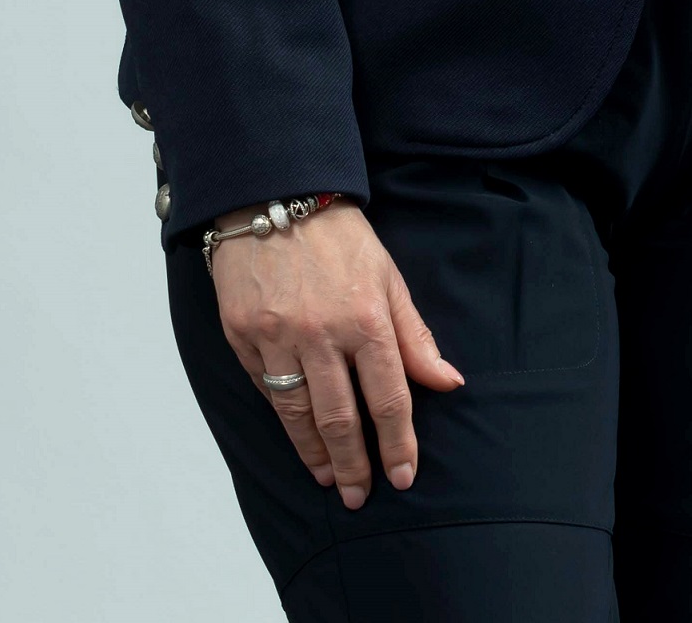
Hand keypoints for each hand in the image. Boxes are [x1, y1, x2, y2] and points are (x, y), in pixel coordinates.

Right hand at [212, 200, 463, 506]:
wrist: (273, 194)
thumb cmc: (339, 235)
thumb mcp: (388, 275)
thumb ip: (414, 334)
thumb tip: (448, 381)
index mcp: (365, 317)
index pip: (388, 397)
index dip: (398, 443)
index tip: (403, 475)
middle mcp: (321, 334)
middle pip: (340, 418)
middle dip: (355, 465)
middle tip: (362, 496)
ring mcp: (277, 338)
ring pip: (298, 415)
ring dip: (316, 454)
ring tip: (331, 478)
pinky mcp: (243, 336)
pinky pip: (266, 390)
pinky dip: (283, 418)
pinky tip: (297, 434)